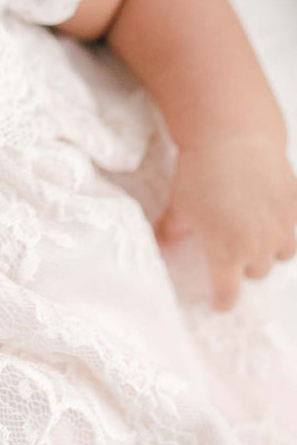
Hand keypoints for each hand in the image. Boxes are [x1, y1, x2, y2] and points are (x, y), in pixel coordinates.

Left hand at [154, 132, 296, 311]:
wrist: (231, 141)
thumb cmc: (199, 176)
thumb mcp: (178, 206)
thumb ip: (171, 231)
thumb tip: (160, 244)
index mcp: (227, 253)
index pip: (227, 290)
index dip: (223, 299)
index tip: (219, 304)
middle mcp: (259, 246)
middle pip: (256, 272)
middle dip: (244, 267)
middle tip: (231, 255)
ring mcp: (281, 227)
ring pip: (281, 254)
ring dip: (268, 250)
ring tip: (254, 237)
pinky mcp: (295, 205)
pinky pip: (294, 227)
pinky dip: (284, 226)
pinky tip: (271, 214)